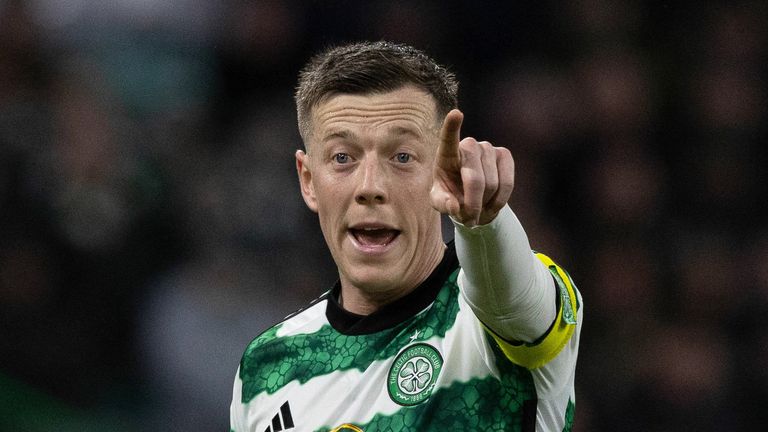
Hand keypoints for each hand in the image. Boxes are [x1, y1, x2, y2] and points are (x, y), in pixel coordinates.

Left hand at [430, 109, 514, 226]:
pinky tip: (492, 204)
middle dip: (473, 204)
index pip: (448, 139)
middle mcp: (468, 146)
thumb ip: (443, 204)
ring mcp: (488, 148)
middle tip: (469, 220)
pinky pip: (507, 183)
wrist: (473, 199)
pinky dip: (500, 200)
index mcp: (446, 154)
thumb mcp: (440, 202)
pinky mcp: (505, 155)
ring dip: (485, 204)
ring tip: (478, 210)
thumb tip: (455, 207)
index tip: (456, 113)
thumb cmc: (451, 197)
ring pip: (492, 184)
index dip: (452, 127)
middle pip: (474, 179)